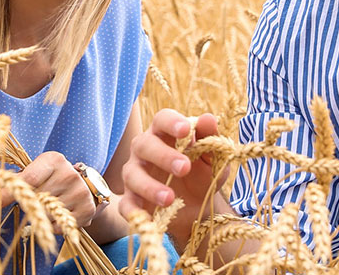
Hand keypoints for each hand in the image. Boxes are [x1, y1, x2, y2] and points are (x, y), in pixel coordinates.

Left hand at [0, 151, 97, 229]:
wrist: (86, 185)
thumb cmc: (52, 178)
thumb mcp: (37, 172)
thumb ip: (16, 183)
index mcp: (54, 160)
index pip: (29, 179)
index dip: (10, 193)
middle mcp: (70, 174)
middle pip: (37, 199)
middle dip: (28, 205)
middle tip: (28, 205)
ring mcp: (80, 192)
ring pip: (48, 214)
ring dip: (41, 216)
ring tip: (45, 208)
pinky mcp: (87, 209)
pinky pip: (60, 225)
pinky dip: (53, 225)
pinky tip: (56, 216)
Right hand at [119, 110, 232, 244]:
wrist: (198, 208)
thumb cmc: (202, 174)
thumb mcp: (212, 158)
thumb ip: (210, 138)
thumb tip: (208, 118)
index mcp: (164, 134)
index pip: (162, 120)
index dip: (171, 123)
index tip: (185, 130)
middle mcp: (144, 150)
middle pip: (144, 145)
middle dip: (162, 156)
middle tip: (184, 168)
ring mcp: (135, 174)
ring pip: (132, 175)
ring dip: (149, 186)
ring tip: (170, 198)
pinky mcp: (132, 200)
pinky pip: (126, 204)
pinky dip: (133, 211)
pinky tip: (149, 219)